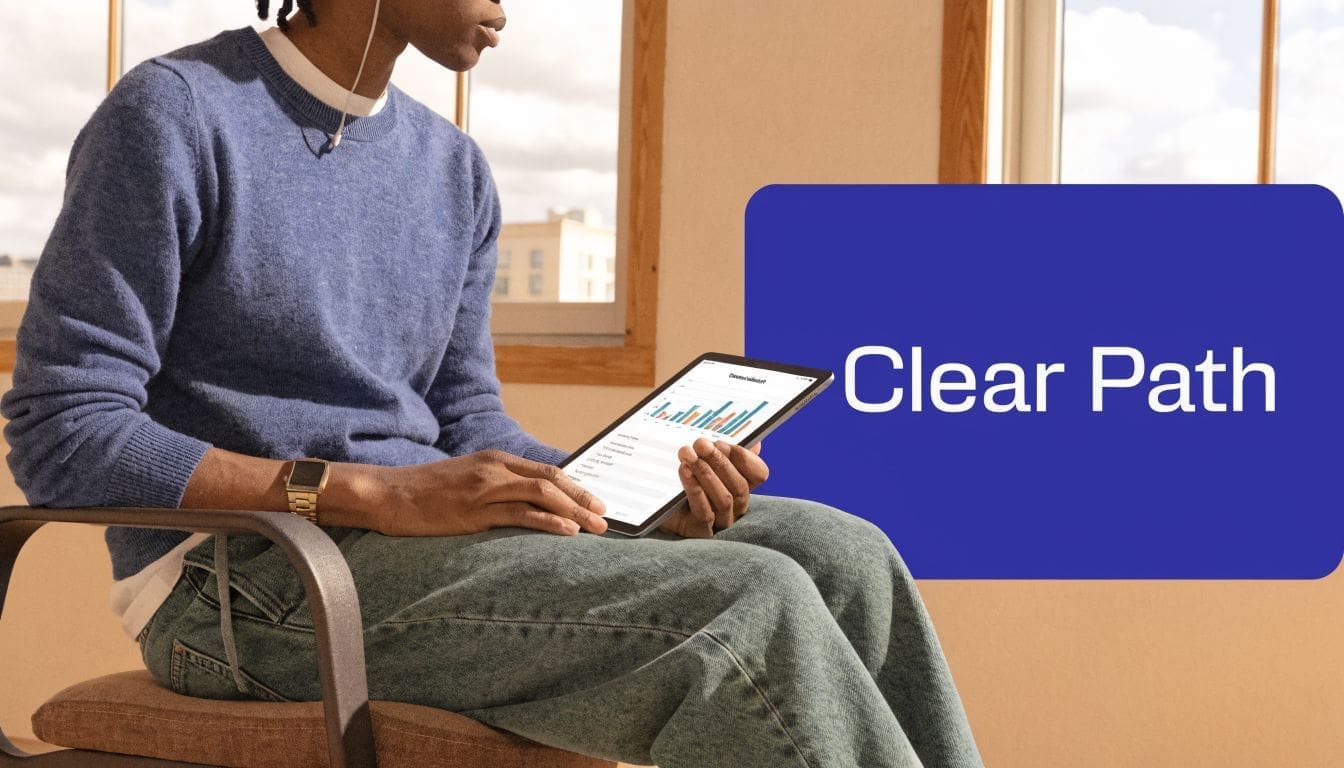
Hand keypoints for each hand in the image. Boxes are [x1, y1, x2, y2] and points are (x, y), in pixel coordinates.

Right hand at [365, 450, 606, 536]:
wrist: (387, 494)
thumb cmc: (424, 492)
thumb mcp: (466, 480)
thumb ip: (495, 486)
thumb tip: (524, 503)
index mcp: (495, 459)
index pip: (546, 470)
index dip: (576, 486)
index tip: (595, 501)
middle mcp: (494, 468)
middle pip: (552, 479)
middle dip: (583, 498)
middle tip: (605, 516)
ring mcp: (485, 488)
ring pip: (542, 494)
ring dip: (574, 512)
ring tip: (595, 527)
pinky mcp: (474, 511)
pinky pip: (519, 514)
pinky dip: (548, 522)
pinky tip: (566, 532)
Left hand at [659, 438, 768, 537]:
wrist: (651, 502)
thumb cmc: (678, 476)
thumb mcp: (700, 458)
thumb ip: (724, 449)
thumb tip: (755, 442)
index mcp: (741, 485)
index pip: (758, 474)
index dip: (746, 458)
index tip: (724, 443)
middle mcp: (736, 506)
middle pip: (740, 486)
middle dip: (720, 462)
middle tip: (701, 444)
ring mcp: (720, 522)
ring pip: (725, 500)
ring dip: (706, 473)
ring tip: (688, 455)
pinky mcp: (701, 531)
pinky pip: (705, 514)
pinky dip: (695, 490)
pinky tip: (684, 471)